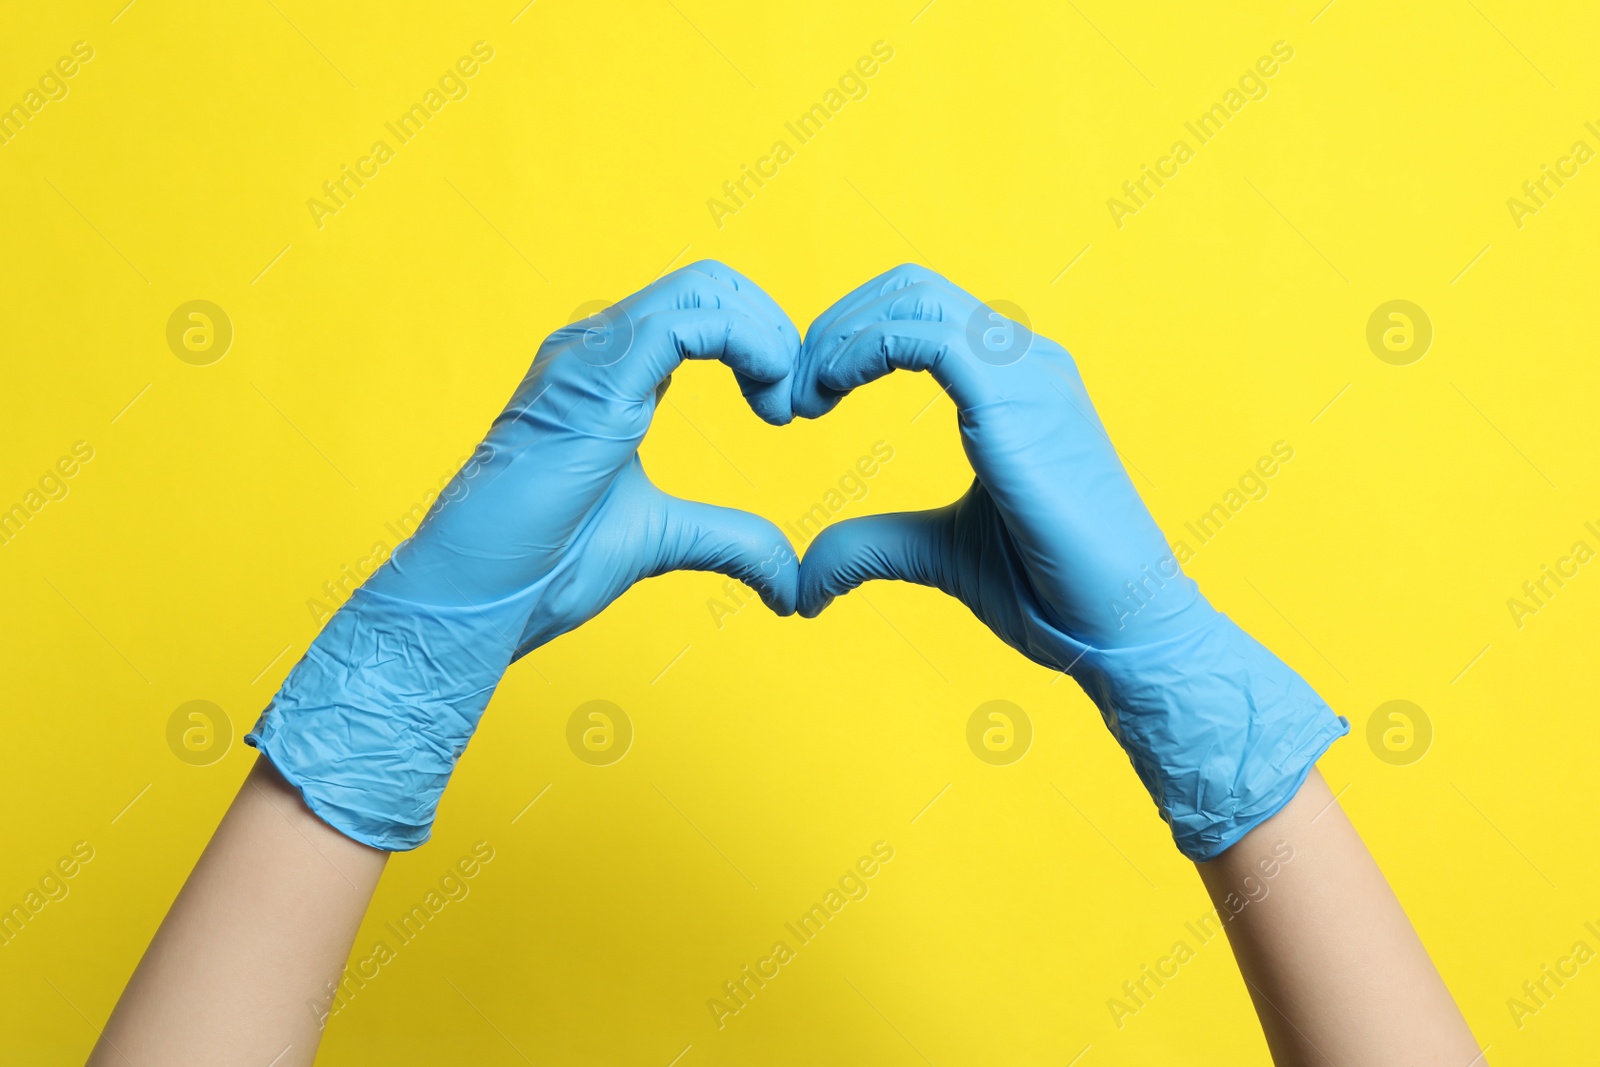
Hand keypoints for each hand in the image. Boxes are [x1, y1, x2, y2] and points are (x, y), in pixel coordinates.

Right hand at [248, 261, 800, 849]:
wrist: (476, 599)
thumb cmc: (542, 567)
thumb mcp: (664, 540)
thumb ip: (729, 541)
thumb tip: (791, 584)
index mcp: (614, 373)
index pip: (705, 309)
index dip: (763, 344)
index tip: (791, 411)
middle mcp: (599, 349)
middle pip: (711, 283)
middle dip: (775, 330)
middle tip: (799, 405)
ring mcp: (591, 356)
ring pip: (704, 288)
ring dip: (768, 337)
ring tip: (785, 406)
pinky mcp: (595, 380)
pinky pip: (690, 322)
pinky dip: (749, 345)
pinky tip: (771, 398)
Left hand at [792, 265, 1346, 859]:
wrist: (1122, 627)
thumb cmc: (1050, 590)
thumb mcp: (936, 554)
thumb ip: (871, 546)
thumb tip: (802, 584)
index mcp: (1012, 382)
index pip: (919, 311)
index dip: (846, 337)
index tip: (799, 399)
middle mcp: (1025, 362)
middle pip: (910, 287)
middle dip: (830, 327)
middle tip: (784, 395)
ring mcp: (1028, 374)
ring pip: (914, 298)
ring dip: (836, 336)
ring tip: (798, 399)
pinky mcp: (1019, 401)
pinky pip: (927, 337)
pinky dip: (861, 349)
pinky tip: (826, 395)